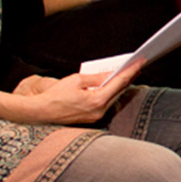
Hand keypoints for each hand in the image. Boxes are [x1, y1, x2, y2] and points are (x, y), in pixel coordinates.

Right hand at [0, 59, 144, 124]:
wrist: (40, 112)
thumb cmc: (56, 95)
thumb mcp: (76, 80)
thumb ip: (97, 77)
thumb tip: (111, 72)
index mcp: (97, 101)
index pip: (119, 83)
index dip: (131, 71)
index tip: (140, 62)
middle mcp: (100, 111)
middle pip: (119, 92)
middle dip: (128, 78)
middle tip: (137, 66)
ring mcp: (96, 117)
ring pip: (113, 98)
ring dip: (120, 86)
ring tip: (128, 74)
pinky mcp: (92, 118)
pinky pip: (105, 103)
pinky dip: (110, 93)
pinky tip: (113, 85)